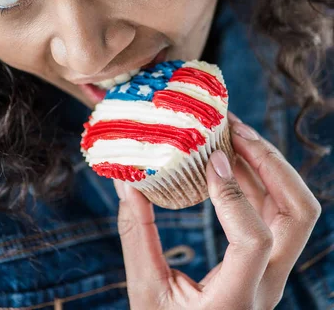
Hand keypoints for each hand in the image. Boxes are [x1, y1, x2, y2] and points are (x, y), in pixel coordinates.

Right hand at [114, 117, 320, 309]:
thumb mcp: (146, 292)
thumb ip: (137, 236)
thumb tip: (126, 181)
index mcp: (236, 299)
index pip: (255, 241)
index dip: (234, 195)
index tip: (210, 160)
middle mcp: (267, 284)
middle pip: (298, 215)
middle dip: (272, 164)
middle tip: (235, 132)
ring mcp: (273, 271)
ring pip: (294, 209)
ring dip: (268, 164)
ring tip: (233, 134)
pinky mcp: (268, 260)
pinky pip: (276, 211)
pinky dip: (258, 178)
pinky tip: (230, 159)